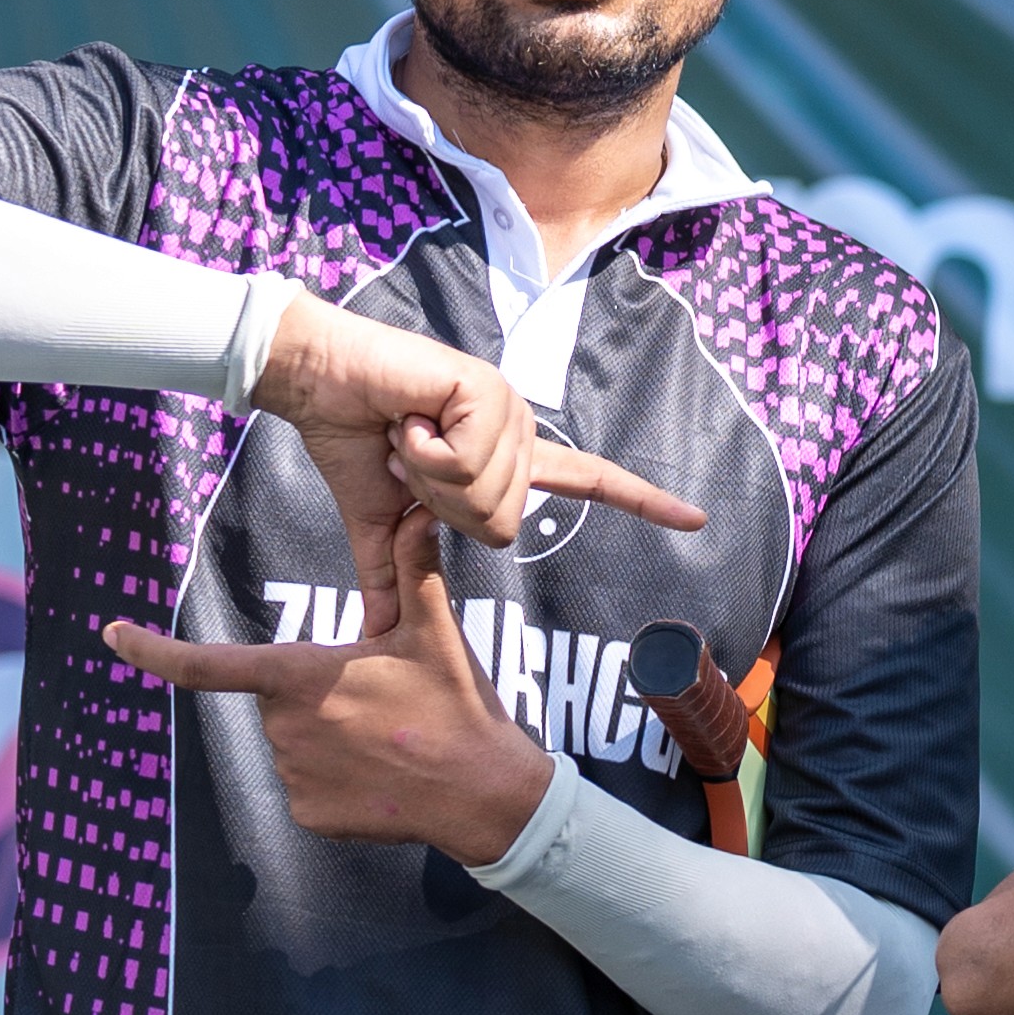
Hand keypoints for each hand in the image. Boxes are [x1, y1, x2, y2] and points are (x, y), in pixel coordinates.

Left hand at [99, 495, 554, 862]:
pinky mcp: (308, 815)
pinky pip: (309, 788)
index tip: (112, 634)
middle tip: (386, 704)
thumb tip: (419, 510)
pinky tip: (385, 778)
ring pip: (296, 745)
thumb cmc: (457, 709)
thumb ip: (415, 570)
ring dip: (332, 740)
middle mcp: (283, 727)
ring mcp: (293, 776)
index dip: (151, 649)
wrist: (486, 795)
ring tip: (394, 741)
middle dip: (321, 698)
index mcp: (302, 676)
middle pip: (281, 701)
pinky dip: (341, 782)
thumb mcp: (435, 633)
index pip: (205, 664)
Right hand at [253, 288, 703, 551]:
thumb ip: (392, 573)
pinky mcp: (489, 391)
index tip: (697, 518)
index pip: (592, 482)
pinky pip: (467, 462)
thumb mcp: (380, 521)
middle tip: (409, 461)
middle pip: (504, 525)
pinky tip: (407, 417)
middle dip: (439, 506)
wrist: (316, 381)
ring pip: (487, 497)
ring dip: (426, 476)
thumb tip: (377, 633)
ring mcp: (511, 409)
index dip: (644, 503)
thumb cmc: (353, 441)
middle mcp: (522, 433)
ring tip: (406, 434)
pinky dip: (421, 451)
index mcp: (509, 460)